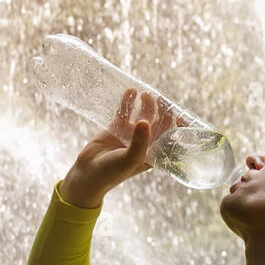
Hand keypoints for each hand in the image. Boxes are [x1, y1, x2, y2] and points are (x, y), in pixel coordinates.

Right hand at [60, 88, 181, 207]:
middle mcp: (144, 142)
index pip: (169, 136)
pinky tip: (131, 92)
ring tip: (145, 95)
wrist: (88, 173)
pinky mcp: (116, 126)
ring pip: (143, 114)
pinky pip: (125, 111)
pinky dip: (128, 101)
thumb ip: (139, 143)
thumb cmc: (112, 172)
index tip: (177, 113)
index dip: (175, 124)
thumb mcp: (129, 160)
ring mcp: (131, 133)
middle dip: (161, 110)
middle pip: (158, 122)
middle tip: (160, 100)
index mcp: (152, 153)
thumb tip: (145, 122)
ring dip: (146, 103)